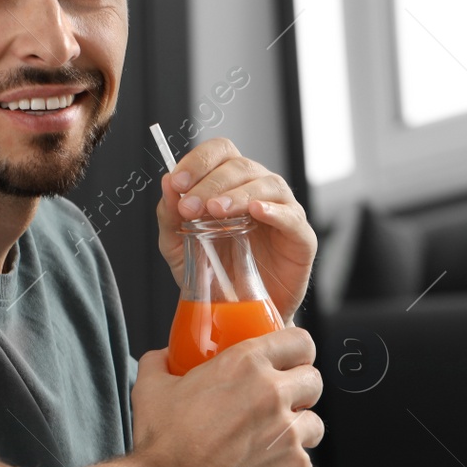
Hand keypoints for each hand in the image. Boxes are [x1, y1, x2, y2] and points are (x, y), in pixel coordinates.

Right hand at [131, 328, 323, 466]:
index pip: (300, 342)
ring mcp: (287, 432)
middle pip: (314, 381)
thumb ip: (161, 361)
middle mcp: (272, 393)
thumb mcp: (151, 388)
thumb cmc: (160, 442)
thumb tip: (167, 355)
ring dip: (299, 434)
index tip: (291, 363)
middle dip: (301, 393)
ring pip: (315, 425)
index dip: (298, 353)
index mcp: (245, 363)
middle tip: (281, 406)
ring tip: (274, 445)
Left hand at [155, 137, 316, 322]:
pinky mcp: (300, 236)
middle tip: (190, 207)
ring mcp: (282, 210)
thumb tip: (166, 183)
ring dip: (238, 194)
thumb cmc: (213, 274)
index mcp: (229, 184)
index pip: (219, 152)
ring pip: (267, 184)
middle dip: (210, 183)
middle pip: (240, 165)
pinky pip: (291, 216)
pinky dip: (274, 210)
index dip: (198, 161)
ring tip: (215, 211)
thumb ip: (170, 216)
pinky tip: (256, 212)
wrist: (237, 314)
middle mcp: (257, 189)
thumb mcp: (178, 246)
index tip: (177, 182)